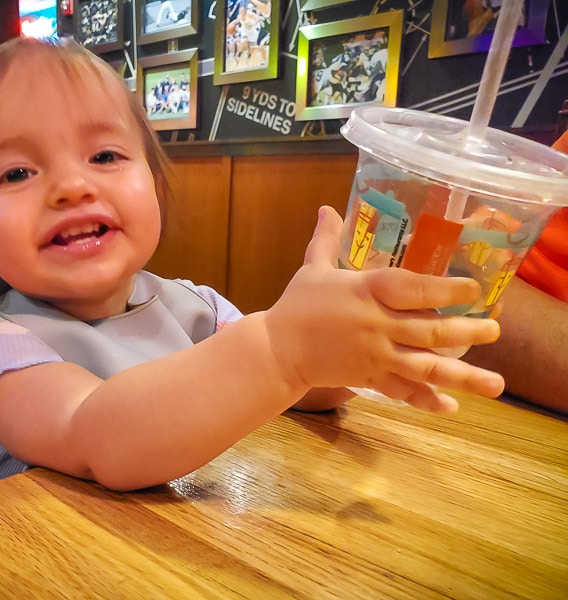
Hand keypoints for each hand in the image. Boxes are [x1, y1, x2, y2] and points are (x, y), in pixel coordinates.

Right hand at [264, 206, 504, 411]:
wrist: (277, 349)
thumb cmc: (296, 305)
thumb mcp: (312, 268)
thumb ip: (327, 239)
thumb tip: (326, 207)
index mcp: (367, 291)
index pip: (414, 289)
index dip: (447, 290)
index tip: (473, 290)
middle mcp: (377, 324)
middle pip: (429, 331)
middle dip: (467, 332)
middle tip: (495, 331)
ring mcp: (375, 355)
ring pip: (425, 367)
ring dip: (463, 375)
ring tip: (496, 384)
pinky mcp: (370, 378)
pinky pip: (403, 392)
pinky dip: (427, 400)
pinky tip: (452, 406)